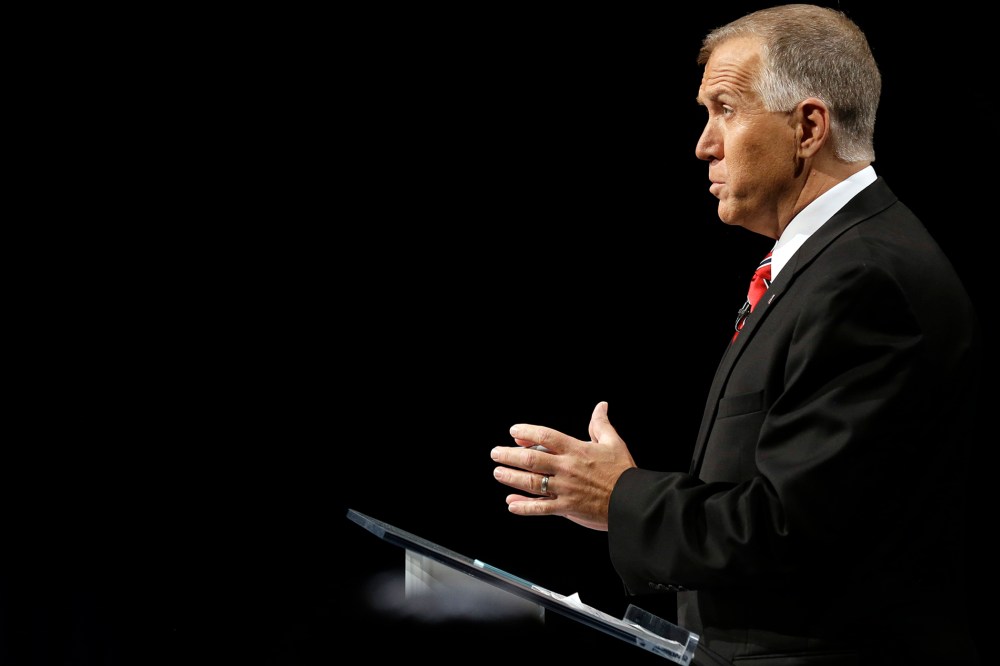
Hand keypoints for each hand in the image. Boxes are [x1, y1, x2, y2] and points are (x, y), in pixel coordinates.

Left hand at [490, 401, 635, 530]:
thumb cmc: (624, 472)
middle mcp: (567, 469)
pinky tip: (511, 504)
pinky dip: (524, 507)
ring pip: (532, 483)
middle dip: (510, 455)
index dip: (527, 432)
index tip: (514, 431)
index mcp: (576, 450)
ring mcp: (565, 490)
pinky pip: (541, 508)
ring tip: (498, 473)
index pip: (546, 436)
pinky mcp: (567, 509)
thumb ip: (601, 424)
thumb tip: (601, 405)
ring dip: (511, 478)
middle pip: (531, 460)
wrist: (633, 502)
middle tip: (496, 453)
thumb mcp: (613, 442)